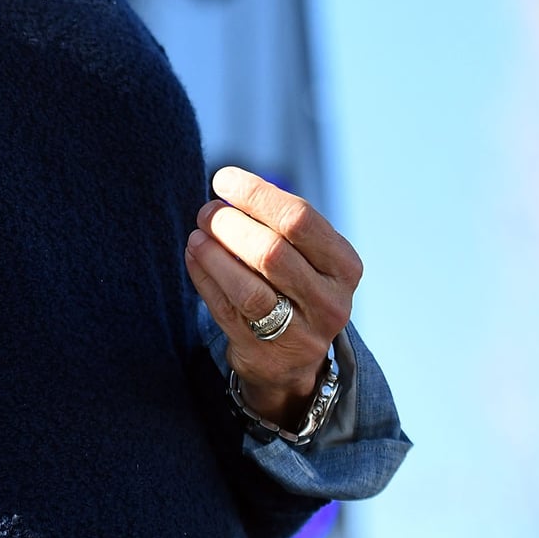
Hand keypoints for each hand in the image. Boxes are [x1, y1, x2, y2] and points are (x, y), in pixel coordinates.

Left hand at [185, 166, 362, 429]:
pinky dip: (204, 278)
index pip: (299, 219)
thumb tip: (228, 188)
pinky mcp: (264, 353)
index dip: (256, 194)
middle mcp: (329, 302)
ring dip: (214, 254)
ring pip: (248, 289)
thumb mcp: (306, 255)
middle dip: (231, 224)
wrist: (295, 357)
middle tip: (207, 211)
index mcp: (344, 266)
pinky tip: (194, 256)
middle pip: (272, 253)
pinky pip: (225, 311)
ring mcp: (299, 334)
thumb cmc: (295, 285)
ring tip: (197, 234)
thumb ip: (278, 224)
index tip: (224, 180)